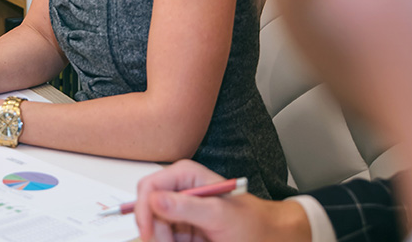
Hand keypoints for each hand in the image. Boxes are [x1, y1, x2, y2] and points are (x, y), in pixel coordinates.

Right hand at [135, 160, 309, 241]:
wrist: (267, 238)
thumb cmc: (252, 223)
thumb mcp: (221, 215)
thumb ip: (187, 206)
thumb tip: (155, 199)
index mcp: (185, 175)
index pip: (149, 187)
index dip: (144, 210)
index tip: (150, 232)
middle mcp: (179, 190)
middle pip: (147, 210)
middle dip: (156, 231)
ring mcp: (178, 211)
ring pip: (153, 228)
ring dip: (163, 240)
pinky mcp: (180, 229)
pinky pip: (162, 237)